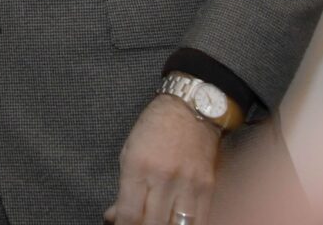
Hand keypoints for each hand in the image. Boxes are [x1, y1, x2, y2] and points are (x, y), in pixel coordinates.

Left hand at [104, 94, 221, 224]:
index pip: (129, 214)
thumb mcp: (129, 152)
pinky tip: (175, 223)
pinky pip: (199, 220)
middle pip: (151, 224)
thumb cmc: (155, 128)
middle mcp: (163, 178)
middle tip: (136, 224)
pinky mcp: (208, 188)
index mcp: (138, 167)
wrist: (190, 109)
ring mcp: (188, 185)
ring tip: (155, 222)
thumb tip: (115, 217)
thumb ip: (123, 188)